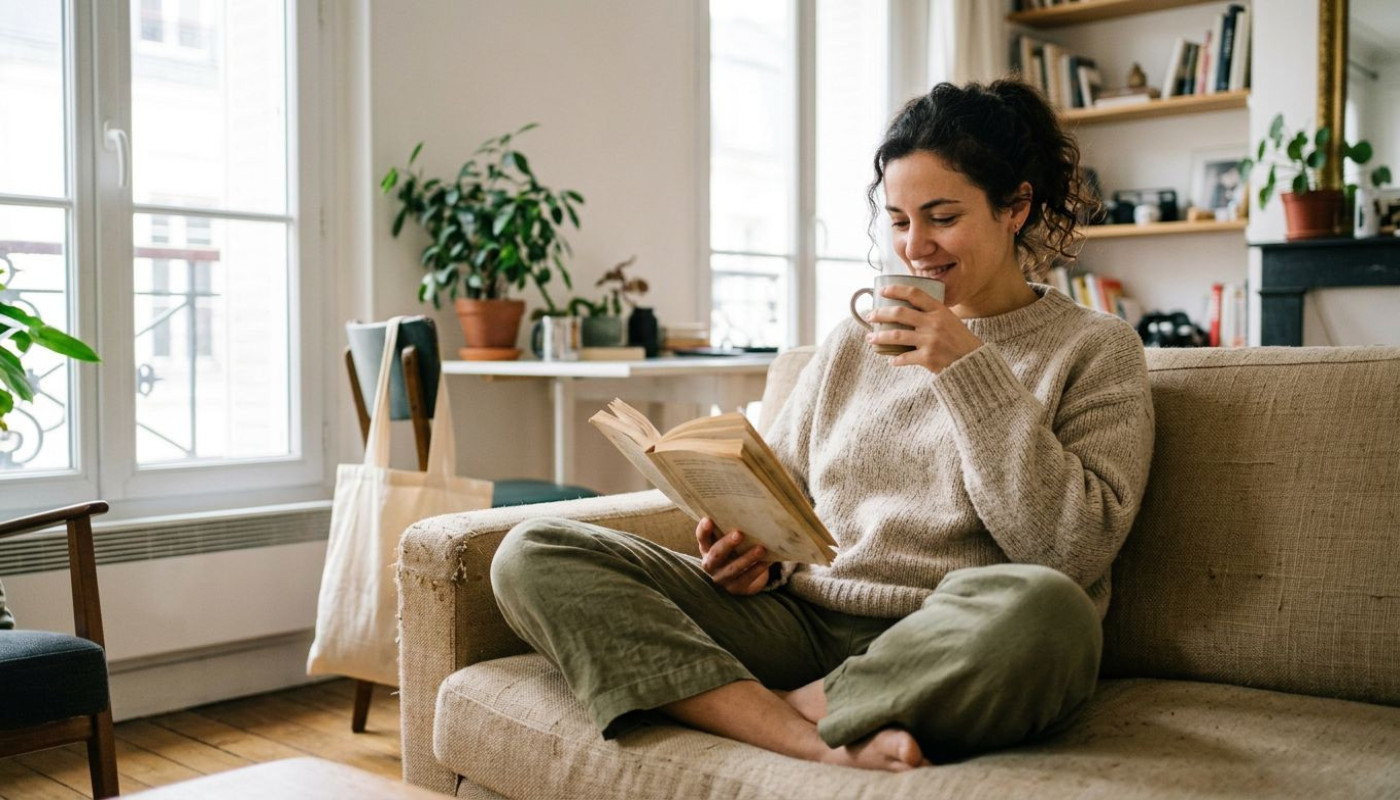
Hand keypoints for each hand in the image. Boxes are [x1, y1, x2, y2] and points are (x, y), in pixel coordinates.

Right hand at [696, 517, 770, 595]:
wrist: (742, 576)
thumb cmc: (736, 550)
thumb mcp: (729, 541)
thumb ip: (731, 530)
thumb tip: (748, 512)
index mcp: (706, 548)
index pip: (702, 537)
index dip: (704, 530)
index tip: (709, 519)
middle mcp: (710, 564)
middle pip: (716, 554)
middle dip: (727, 544)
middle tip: (739, 534)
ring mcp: (722, 578)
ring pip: (733, 568)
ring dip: (747, 558)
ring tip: (761, 548)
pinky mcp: (735, 588)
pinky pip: (747, 578)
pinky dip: (758, 569)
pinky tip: (768, 561)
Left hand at [866, 285, 982, 372]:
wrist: (973, 362)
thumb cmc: (959, 340)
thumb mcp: (950, 320)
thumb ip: (932, 313)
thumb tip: (909, 308)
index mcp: (939, 310)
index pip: (914, 294)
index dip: (896, 290)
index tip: (882, 291)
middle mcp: (933, 323)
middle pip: (900, 313)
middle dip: (880, 314)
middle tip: (870, 316)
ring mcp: (930, 340)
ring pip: (897, 335)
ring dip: (880, 337)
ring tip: (870, 338)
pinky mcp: (928, 358)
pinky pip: (904, 358)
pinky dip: (895, 360)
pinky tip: (890, 360)